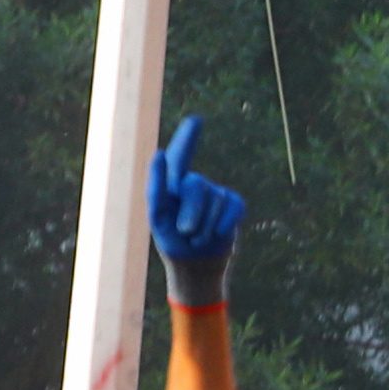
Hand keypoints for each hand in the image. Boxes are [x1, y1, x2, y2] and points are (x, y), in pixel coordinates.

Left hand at [148, 113, 244, 297]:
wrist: (195, 268)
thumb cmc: (172, 243)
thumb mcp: (158, 220)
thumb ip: (155, 188)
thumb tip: (158, 154)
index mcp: (172, 187)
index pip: (178, 158)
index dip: (187, 139)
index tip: (196, 120)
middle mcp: (194, 185)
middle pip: (195, 185)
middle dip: (190, 212)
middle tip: (185, 233)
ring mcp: (215, 193)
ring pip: (213, 199)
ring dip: (203, 226)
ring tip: (196, 240)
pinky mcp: (233, 204)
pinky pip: (232, 207)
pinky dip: (222, 225)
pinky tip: (217, 234)